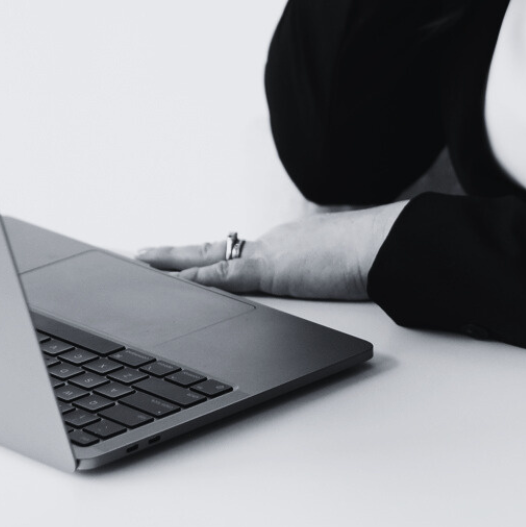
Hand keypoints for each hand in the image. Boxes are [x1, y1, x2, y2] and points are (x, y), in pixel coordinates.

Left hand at [135, 203, 409, 300]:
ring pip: (208, 258)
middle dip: (177, 254)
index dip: (214, 255)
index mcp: (288, 245)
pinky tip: (169, 282)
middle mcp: (272, 244)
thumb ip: (329, 269)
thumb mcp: (342, 263)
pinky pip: (222, 277)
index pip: (242, 251)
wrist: (384, 245)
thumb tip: (337, 274)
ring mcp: (268, 255)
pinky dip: (193, 280)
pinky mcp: (269, 272)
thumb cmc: (374, 255)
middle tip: (143, 253)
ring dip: (172, 262)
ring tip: (140, 261)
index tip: (191, 257)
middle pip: (214, 248)